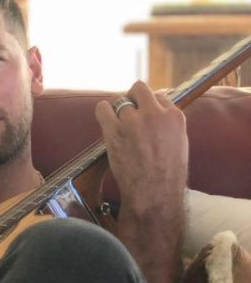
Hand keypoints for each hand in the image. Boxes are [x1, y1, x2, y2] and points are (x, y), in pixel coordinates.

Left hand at [95, 81, 187, 226]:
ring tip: (119, 124)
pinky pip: (102, 108)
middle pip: (139, 89)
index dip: (149, 106)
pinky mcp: (114, 130)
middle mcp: (154, 114)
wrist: (153, 193)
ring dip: (118, 110)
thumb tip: (157, 113)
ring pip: (120, 100)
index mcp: (174, 117)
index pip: (159, 96)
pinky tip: (105, 119)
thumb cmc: (168, 175)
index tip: (145, 115)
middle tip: (129, 113)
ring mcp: (133, 121)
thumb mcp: (179, 143)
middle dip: (133, 98)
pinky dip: (103, 111)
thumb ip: (168, 125)